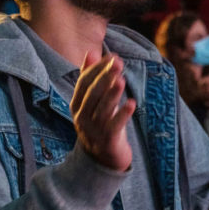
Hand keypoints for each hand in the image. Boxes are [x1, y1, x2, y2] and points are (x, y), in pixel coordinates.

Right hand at [71, 50, 135, 169]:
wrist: (102, 158)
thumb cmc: (99, 122)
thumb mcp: (92, 100)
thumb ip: (90, 77)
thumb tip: (92, 51)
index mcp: (76, 105)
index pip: (84, 83)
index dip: (96, 69)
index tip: (111, 57)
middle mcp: (81, 117)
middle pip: (92, 95)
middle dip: (105, 78)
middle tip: (118, 63)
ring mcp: (93, 130)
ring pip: (102, 109)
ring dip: (112, 94)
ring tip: (121, 80)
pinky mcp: (107, 141)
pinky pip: (114, 126)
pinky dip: (123, 114)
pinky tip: (132, 103)